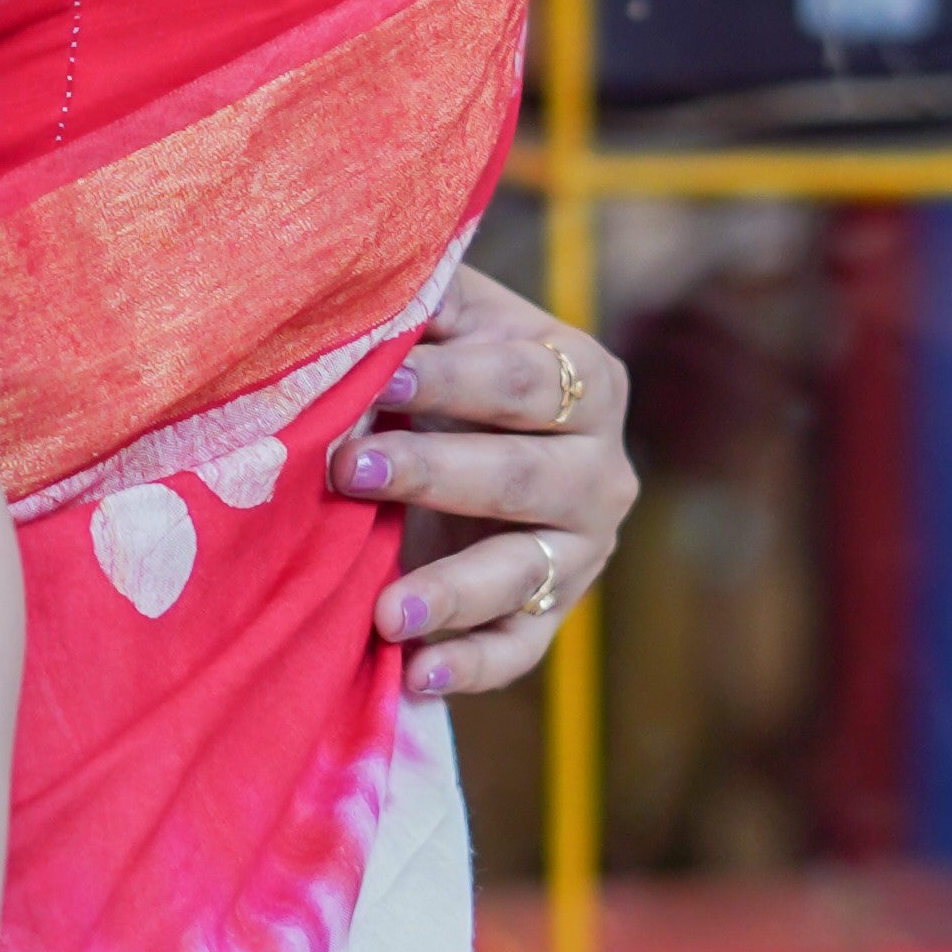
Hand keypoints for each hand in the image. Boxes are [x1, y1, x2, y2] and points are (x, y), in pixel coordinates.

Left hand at [330, 254, 636, 702]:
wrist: (471, 447)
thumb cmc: (446, 368)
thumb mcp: (447, 325)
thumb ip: (422, 302)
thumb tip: (361, 276)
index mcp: (584, 382)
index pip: (524, 381)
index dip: (455, 378)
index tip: (385, 374)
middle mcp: (600, 470)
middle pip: (522, 476)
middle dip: (434, 472)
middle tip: (351, 469)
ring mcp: (580, 550)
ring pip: (524, 573)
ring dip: (452, 591)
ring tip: (385, 612)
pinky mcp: (550, 615)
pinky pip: (518, 649)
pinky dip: (468, 666)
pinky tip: (414, 675)